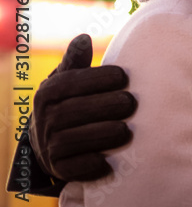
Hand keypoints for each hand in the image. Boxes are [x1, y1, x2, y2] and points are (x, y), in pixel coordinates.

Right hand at [31, 34, 136, 180]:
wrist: (54, 139)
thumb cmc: (73, 100)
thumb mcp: (71, 78)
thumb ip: (77, 61)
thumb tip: (84, 38)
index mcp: (48, 93)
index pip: (69, 83)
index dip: (96, 79)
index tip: (123, 76)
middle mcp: (44, 119)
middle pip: (72, 112)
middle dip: (104, 106)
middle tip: (131, 102)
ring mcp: (49, 145)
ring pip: (72, 141)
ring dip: (101, 135)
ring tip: (126, 130)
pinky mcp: (59, 168)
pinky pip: (72, 168)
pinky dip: (90, 165)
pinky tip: (108, 160)